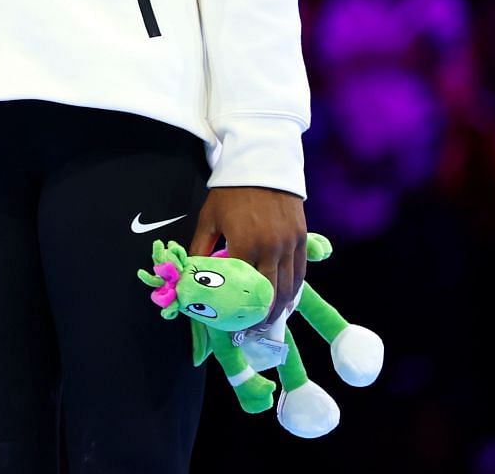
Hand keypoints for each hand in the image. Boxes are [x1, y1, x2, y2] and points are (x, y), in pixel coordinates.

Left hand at [190, 186, 307, 320]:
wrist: (263, 163)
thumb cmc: (230, 190)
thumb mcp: (209, 217)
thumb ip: (201, 247)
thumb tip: (192, 273)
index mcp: (246, 243)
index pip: (243, 287)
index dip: (237, 308)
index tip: (230, 322)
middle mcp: (272, 248)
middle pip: (270, 294)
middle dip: (261, 317)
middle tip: (251, 331)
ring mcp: (291, 244)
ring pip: (289, 287)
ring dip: (279, 308)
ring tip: (268, 322)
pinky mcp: (302, 239)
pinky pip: (300, 273)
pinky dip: (293, 290)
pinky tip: (285, 300)